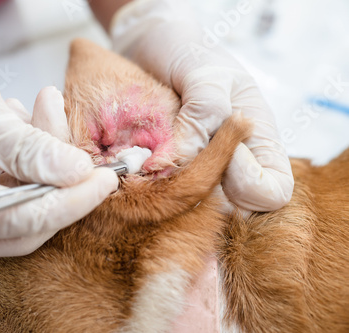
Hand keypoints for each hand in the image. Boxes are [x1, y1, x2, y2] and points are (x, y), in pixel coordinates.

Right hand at [0, 27, 117, 255]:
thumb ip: (29, 150)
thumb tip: (78, 174)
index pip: (14, 221)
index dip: (67, 203)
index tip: (103, 180)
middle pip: (23, 226)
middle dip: (61, 188)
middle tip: (85, 154)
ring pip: (25, 207)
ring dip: (47, 163)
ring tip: (43, 107)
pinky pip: (18, 190)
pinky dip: (34, 159)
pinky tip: (27, 119)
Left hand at [109, 0, 293, 210]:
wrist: (151, 49)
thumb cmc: (188, 54)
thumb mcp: (206, 74)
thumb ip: (206, 113)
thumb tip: (190, 159)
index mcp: (259, 140)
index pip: (272, 192)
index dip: (248, 183)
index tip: (224, 155)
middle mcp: (232, 162)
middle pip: (231, 205)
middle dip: (201, 189)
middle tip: (172, 158)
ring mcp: (200, 167)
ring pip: (194, 202)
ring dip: (171, 186)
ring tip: (151, 155)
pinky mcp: (171, 168)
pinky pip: (166, 189)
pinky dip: (152, 179)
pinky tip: (139, 156)